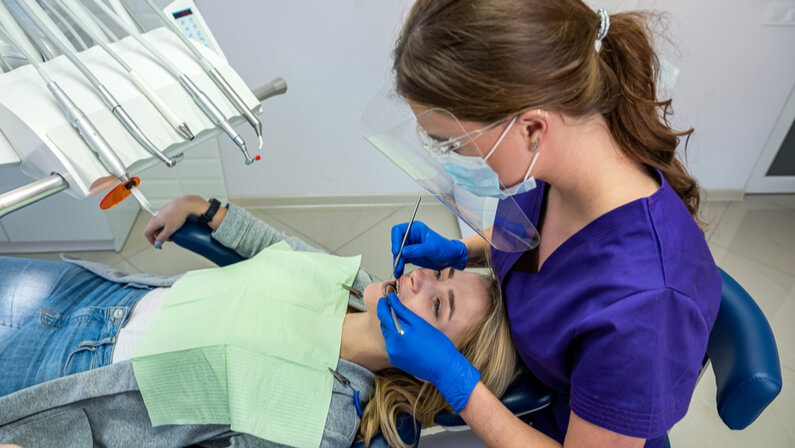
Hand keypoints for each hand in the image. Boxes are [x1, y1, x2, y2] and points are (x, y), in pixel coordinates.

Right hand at [143, 195, 208, 247]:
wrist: (185, 204)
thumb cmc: (178, 214)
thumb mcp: (170, 229)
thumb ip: (162, 237)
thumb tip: (157, 243)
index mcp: (154, 221)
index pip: (147, 233)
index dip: (151, 240)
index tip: (158, 244)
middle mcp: (155, 215)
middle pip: (153, 229)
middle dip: (160, 236)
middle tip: (168, 239)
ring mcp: (161, 212)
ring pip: (159, 225)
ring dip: (164, 231)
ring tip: (172, 232)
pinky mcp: (166, 210)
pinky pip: (164, 220)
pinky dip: (167, 225)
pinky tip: (175, 226)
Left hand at [377, 293, 479, 411]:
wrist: (444, 368)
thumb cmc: (436, 343)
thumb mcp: (420, 323)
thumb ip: (402, 310)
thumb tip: (391, 298)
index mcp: (397, 334)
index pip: (383, 314)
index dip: (383, 304)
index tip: (386, 297)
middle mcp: (391, 345)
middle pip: (384, 325)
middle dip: (389, 315)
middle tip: (398, 307)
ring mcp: (392, 354)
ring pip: (388, 335)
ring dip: (393, 327)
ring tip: (407, 324)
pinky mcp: (395, 361)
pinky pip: (392, 345)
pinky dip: (396, 338)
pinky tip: (408, 338)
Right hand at [391, 221, 467, 277]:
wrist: (451, 258)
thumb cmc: (445, 247)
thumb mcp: (431, 247)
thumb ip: (417, 249)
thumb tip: (404, 251)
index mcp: (416, 229)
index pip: (398, 231)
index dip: (395, 240)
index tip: (397, 250)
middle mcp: (411, 237)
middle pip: (396, 243)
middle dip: (396, 254)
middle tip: (398, 263)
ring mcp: (410, 247)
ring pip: (398, 253)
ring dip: (397, 262)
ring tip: (398, 269)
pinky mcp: (411, 256)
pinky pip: (401, 260)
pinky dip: (399, 266)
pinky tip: (399, 271)